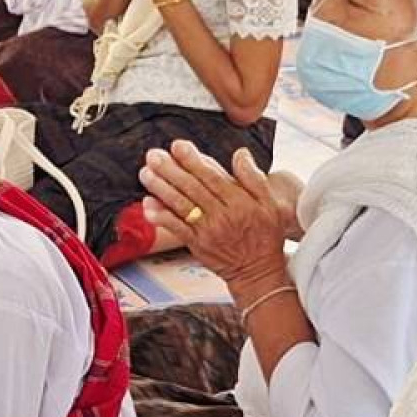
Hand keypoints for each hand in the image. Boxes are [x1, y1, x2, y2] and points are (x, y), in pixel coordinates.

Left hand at [139, 141, 296, 291]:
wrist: (257, 271)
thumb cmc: (265, 235)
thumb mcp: (271, 204)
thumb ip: (254, 177)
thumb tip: (240, 153)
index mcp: (239, 202)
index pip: (212, 176)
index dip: (193, 160)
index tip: (177, 145)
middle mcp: (222, 215)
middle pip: (192, 188)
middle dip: (170, 170)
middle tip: (153, 155)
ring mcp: (207, 231)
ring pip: (181, 205)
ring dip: (161, 188)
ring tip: (146, 173)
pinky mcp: (197, 244)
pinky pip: (176, 228)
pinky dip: (160, 216)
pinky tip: (147, 204)